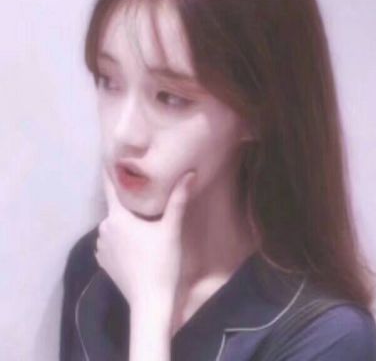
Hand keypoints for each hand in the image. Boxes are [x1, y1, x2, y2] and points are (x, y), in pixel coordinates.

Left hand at [95, 166, 195, 307]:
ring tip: (142, 229)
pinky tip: (135, 246)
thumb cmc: (162, 262)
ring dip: (124, 224)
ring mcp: (101, 247)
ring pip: (114, 226)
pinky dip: (120, 239)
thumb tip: (189, 173)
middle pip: (116, 209)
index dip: (109, 173)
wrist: (150, 301)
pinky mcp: (103, 262)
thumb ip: (178, 200)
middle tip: (144, 204)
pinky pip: (110, 241)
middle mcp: (104, 229)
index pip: (111, 188)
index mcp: (118, 217)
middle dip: (128, 205)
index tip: (107, 159)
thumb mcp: (171, 229)